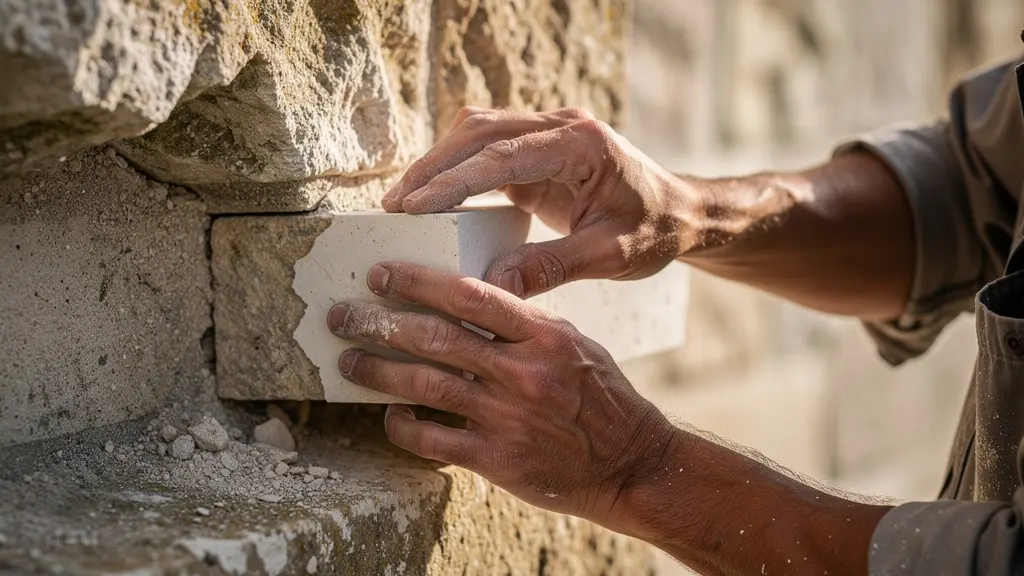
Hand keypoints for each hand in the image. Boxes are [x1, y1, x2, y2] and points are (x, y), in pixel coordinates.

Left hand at [326, 262, 675, 524]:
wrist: (630, 462)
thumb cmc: (601, 397)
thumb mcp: (573, 343)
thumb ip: (523, 324)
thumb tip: (466, 303)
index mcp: (544, 335)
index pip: (470, 296)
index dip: (418, 281)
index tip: (382, 275)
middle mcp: (523, 373)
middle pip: (436, 338)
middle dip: (380, 322)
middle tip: (344, 316)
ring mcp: (508, 417)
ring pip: (426, 385)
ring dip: (378, 371)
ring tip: (350, 362)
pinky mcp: (498, 459)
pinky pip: (434, 439)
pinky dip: (403, 426)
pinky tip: (390, 416)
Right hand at [381, 107, 694, 297]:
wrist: (682, 212)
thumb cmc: (654, 229)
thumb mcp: (610, 254)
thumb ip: (553, 266)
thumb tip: (494, 285)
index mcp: (582, 144)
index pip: (502, 156)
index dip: (452, 180)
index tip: (412, 204)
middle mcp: (562, 125)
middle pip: (480, 132)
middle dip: (433, 167)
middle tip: (394, 206)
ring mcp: (550, 131)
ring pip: (478, 131)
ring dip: (440, 163)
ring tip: (404, 202)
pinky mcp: (540, 148)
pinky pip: (488, 148)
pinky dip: (458, 168)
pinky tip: (436, 198)